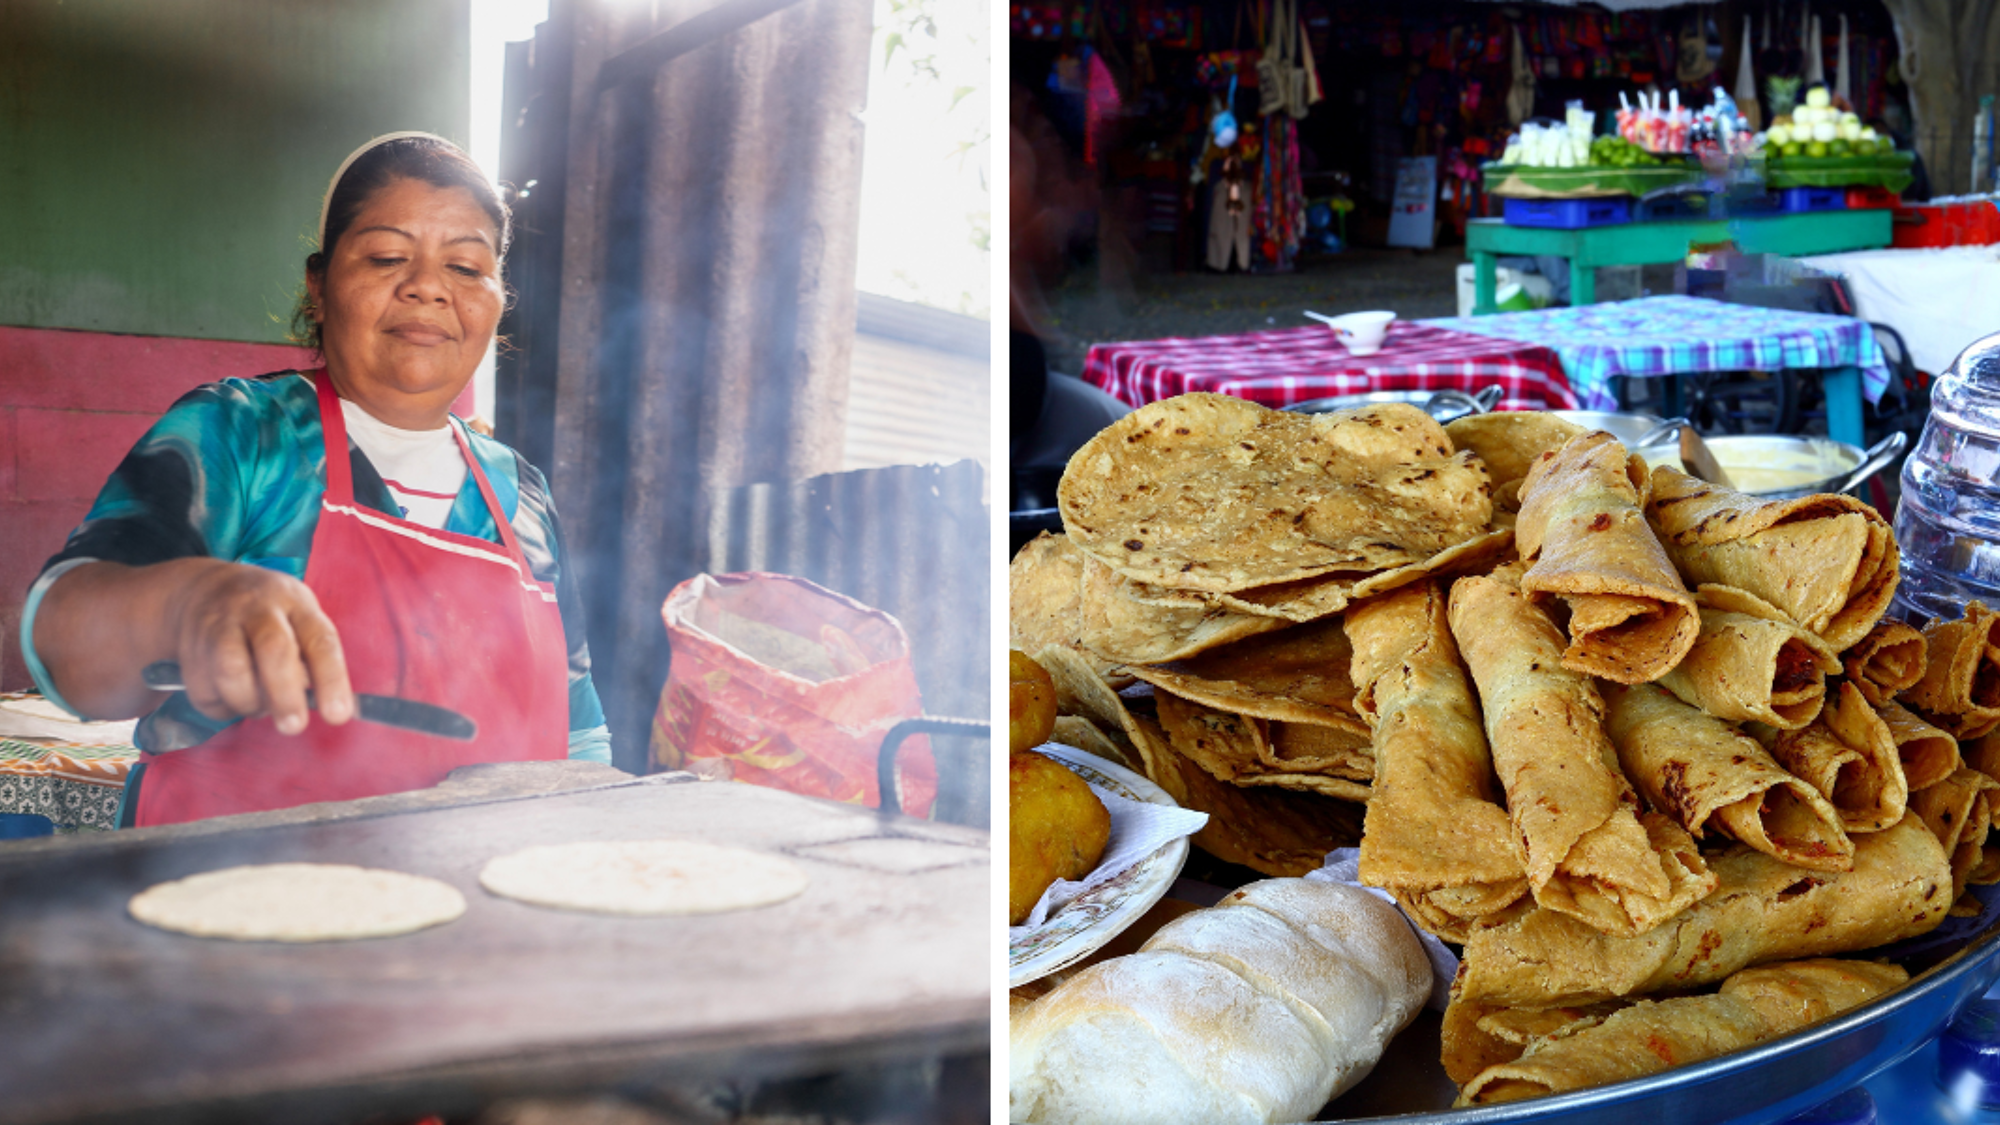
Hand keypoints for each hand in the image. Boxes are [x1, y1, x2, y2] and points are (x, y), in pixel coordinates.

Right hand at [167, 562, 355, 734]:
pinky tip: (231, 694)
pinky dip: (223, 706)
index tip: (339, 716)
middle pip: (273, 650)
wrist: (201, 590)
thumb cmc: (268, 616)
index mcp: (295, 603)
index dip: (331, 680)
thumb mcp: (298, 618)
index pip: (320, 641)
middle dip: (285, 695)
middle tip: (294, 725)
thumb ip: (312, 657)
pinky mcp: (190, 651)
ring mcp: (219, 626)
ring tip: (257, 704)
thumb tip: (328, 706)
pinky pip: (206, 692)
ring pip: (232, 672)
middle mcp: (257, 610)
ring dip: (249, 701)